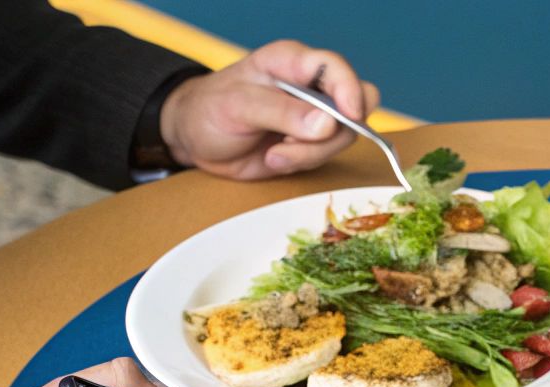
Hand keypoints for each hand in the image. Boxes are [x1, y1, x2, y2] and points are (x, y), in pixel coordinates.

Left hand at [158, 41, 381, 178]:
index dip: (349, 89)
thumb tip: (328, 123)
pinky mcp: (310, 142)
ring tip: (275, 153)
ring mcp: (313, 116)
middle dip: (333, 131)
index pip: (334, 67)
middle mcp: (309, 86)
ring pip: (343, 136)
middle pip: (354, 104)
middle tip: (294, 140)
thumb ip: (282, 112)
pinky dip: (303, 162)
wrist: (195, 140)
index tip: (348, 116)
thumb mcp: (238, 107)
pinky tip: (275, 158)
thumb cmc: (209, 110)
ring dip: (311, 152)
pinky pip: (327, 156)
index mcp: (291, 62)